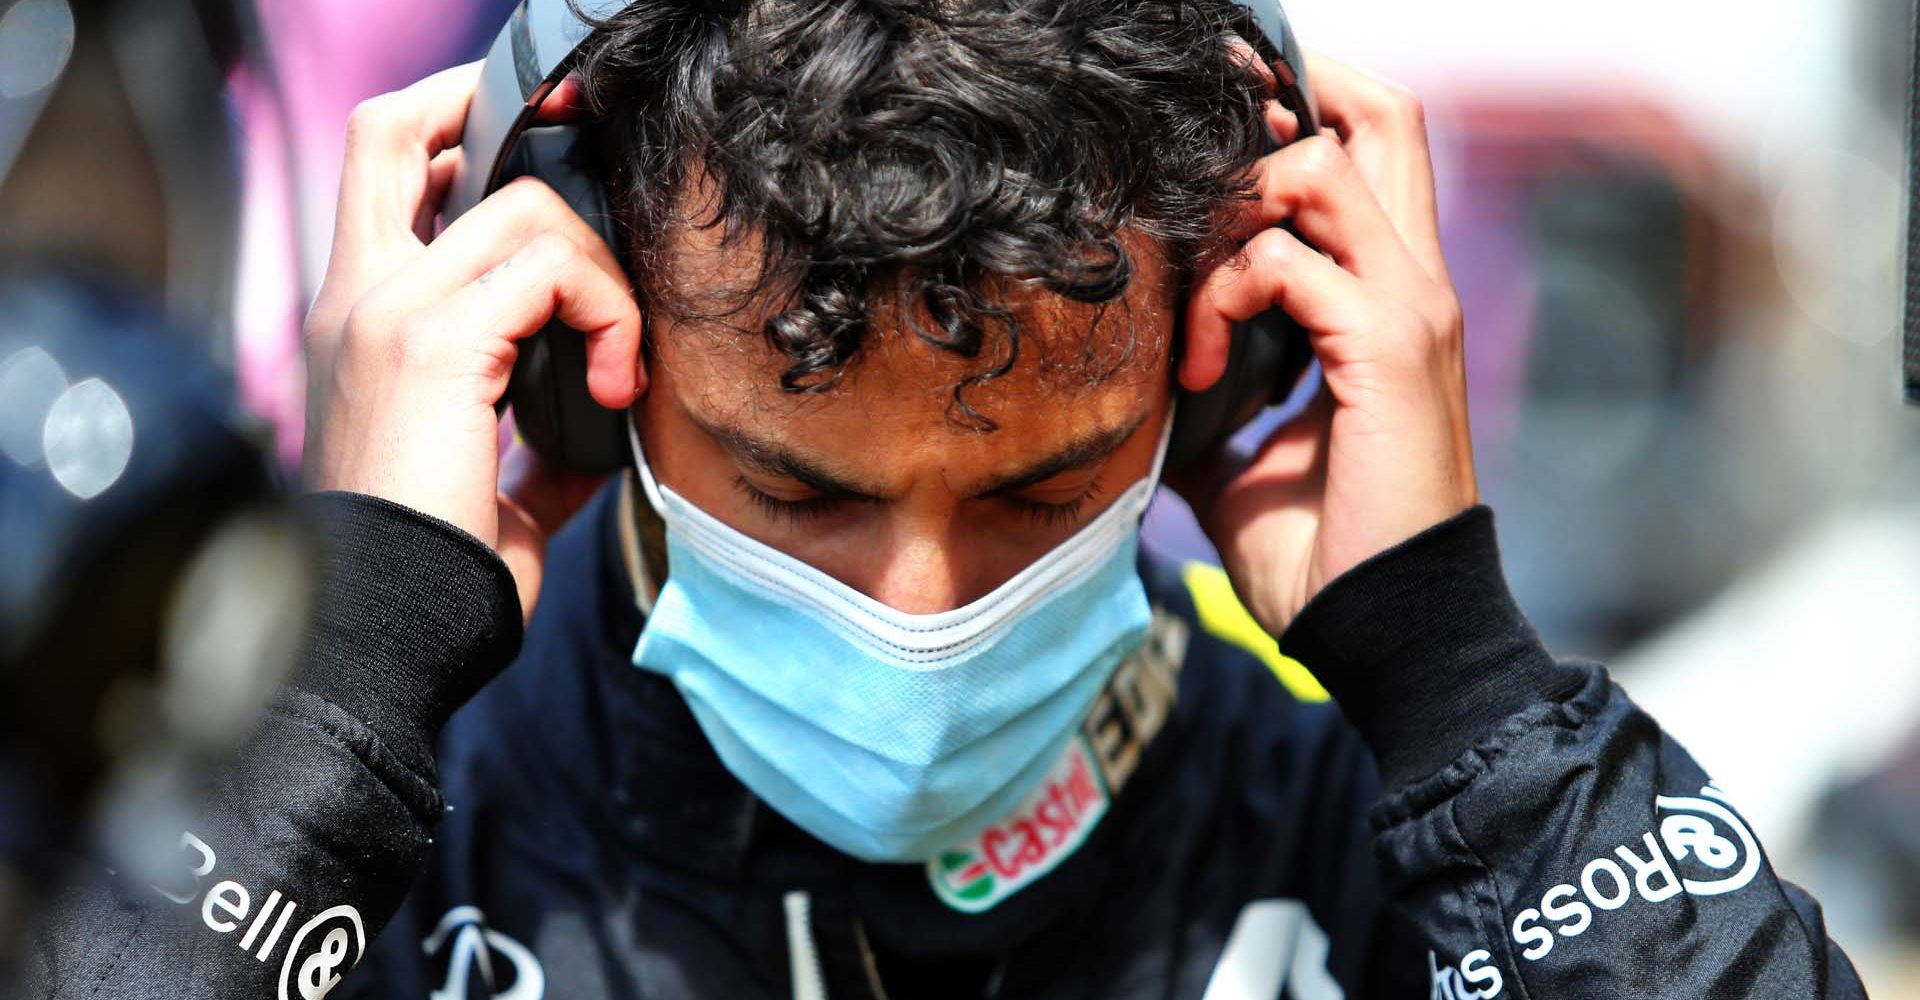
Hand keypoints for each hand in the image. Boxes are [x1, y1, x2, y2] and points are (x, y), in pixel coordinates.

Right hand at [302, 65, 642, 617]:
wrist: (383, 638)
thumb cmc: (431, 575)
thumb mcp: (485, 485)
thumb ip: (532, 439)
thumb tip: (595, 427)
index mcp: (353, 322)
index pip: (380, 168)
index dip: (456, 138)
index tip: (555, 190)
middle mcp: (354, 300)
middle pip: (398, 127)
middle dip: (504, 128)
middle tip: (585, 211)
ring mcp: (386, 313)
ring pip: (520, 203)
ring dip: (599, 273)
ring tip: (618, 363)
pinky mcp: (434, 345)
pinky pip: (551, 268)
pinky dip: (607, 312)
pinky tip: (615, 386)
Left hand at [1176, 52, 1477, 638]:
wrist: (1380, 630)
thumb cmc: (1321, 552)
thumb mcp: (1242, 456)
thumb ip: (1213, 396)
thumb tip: (1141, 383)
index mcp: (1390, 296)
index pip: (1369, 149)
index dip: (1296, 118)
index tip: (1206, 170)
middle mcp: (1413, 283)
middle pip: (1380, 116)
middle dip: (1277, 110)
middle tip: (1197, 178)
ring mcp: (1411, 307)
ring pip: (1320, 165)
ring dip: (1228, 218)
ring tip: (1192, 315)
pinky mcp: (1388, 346)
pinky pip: (1286, 263)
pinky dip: (1223, 296)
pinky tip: (1202, 368)